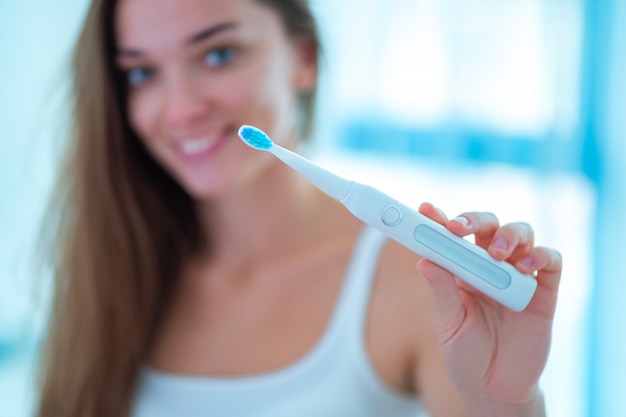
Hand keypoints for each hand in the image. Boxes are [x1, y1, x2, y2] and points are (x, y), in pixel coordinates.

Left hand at [416, 202, 561, 416]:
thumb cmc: (465, 353)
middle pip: (488, 225)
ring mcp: (517, 275)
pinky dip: (540, 256)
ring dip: (509, 235)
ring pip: (520, 234)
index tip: (425, 209)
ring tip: (497, 253)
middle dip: (475, 219)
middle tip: (462, 228)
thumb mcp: (448, 323)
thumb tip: (423, 259)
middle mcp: (489, 265)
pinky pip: (550, 261)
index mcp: (460, 269)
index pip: (451, 235)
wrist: (495, 389)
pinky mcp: (543, 291)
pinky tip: (525, 266)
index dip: (439, 219)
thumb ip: (440, 290)